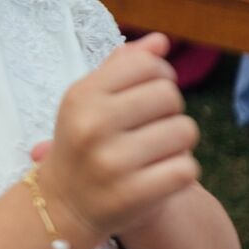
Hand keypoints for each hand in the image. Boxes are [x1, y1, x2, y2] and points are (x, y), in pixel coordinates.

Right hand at [39, 33, 198, 242]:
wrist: (61, 206)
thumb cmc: (82, 143)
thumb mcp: (89, 100)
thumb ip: (123, 66)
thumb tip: (161, 41)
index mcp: (81, 96)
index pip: (146, 65)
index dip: (160, 76)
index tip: (151, 93)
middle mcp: (92, 125)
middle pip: (170, 96)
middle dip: (170, 110)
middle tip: (153, 127)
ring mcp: (112, 162)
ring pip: (185, 131)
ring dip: (179, 142)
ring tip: (157, 152)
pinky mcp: (133, 196)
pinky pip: (187, 169)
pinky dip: (181, 172)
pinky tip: (160, 175)